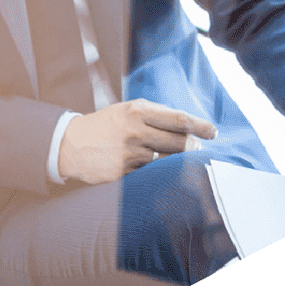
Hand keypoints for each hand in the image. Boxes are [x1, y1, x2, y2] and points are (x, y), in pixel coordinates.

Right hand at [57, 99, 217, 183]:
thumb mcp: (127, 110)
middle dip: (192, 147)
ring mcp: (129, 154)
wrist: (70, 145)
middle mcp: (135, 131)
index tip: (214, 132)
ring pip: (167, 160)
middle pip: (178, 142)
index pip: (179, 119)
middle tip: (197, 149)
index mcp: (138, 111)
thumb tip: (187, 125)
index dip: (200, 126)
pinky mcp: (123, 173)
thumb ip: (155, 114)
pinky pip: (151, 175)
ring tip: (180, 160)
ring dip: (178, 162)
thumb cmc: (106, 125)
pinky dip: (159, 173)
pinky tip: (159, 172)